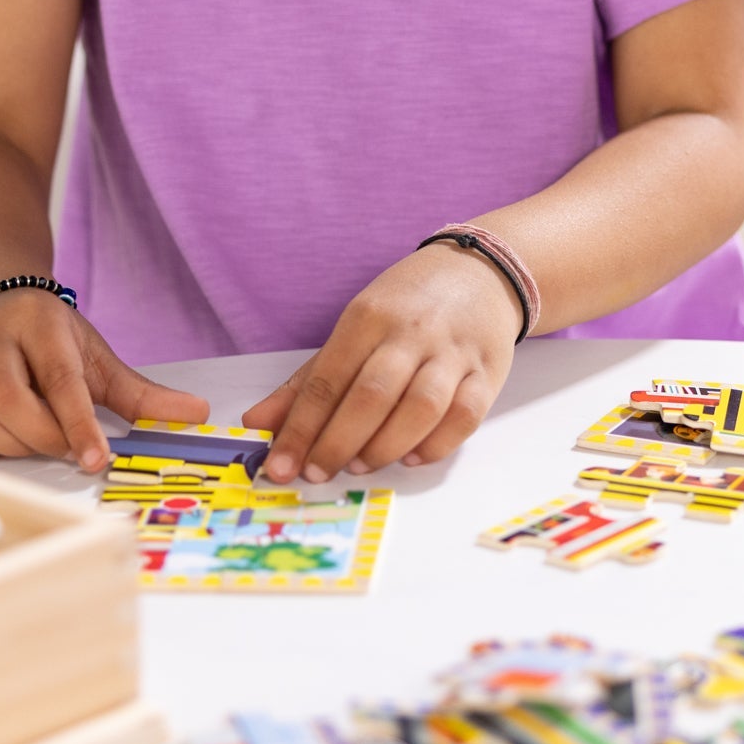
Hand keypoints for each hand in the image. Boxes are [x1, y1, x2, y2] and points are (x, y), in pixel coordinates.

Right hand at [0, 290, 208, 472]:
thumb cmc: (51, 339)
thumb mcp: (99, 357)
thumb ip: (141, 393)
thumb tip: (196, 414)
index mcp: (39, 323)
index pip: (60, 379)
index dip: (77, 424)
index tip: (95, 459)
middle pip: (10, 402)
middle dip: (44, 437)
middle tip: (69, 449)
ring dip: (12, 446)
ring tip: (38, 442)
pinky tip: (1, 443)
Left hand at [243, 244, 519, 479]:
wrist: (480, 270)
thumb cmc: (407, 305)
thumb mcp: (354, 328)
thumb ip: (308, 381)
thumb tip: (256, 423)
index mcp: (368, 317)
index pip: (327, 379)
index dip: (301, 428)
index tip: (280, 466)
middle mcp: (411, 332)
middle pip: (372, 395)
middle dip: (338, 442)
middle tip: (317, 472)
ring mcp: (453, 352)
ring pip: (421, 407)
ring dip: (386, 446)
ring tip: (361, 466)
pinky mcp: (487, 371)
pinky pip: (465, 415)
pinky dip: (437, 444)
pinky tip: (412, 457)